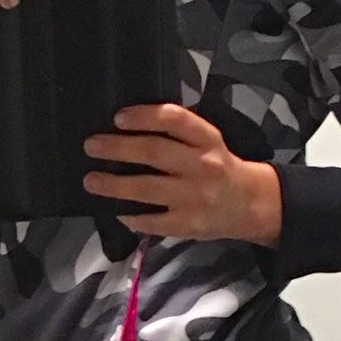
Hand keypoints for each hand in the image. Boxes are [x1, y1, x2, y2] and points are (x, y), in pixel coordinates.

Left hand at [82, 103, 282, 247]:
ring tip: (91, 180)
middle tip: (91, 146)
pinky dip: (131, 216)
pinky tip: (116, 211)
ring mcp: (195, 197)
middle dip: (117, 148)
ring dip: (114, 184)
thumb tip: (126, 128)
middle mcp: (202, 165)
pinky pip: (153, 220)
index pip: (174, 119)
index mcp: (207, 139)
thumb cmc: (218, 166)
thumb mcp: (207, 142)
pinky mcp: (188, 224)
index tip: (117, 117)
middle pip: (154, 152)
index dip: (143, 116)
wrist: (248, 204)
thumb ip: (177, 134)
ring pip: (147, 188)